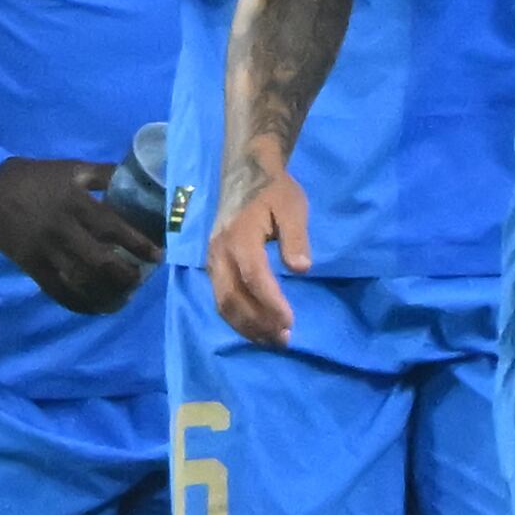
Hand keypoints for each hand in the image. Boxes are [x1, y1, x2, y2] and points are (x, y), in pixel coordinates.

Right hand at [0, 156, 160, 313]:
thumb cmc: (38, 177)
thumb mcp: (74, 168)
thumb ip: (107, 174)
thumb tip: (143, 178)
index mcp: (77, 204)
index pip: (115, 229)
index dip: (139, 245)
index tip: (158, 256)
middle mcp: (63, 230)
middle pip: (101, 262)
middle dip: (126, 276)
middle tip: (140, 280)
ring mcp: (45, 251)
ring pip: (81, 281)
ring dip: (106, 294)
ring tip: (124, 298)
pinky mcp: (30, 265)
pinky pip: (58, 291)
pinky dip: (79, 303)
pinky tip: (96, 307)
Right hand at [205, 137, 309, 346]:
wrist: (245, 173)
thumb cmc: (274, 190)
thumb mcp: (292, 206)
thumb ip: (296, 237)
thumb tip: (301, 268)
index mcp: (239, 236)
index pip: (253, 277)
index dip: (270, 302)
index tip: (290, 321)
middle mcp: (220, 252)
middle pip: (232, 297)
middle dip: (257, 323)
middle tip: (284, 340)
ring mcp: (213, 259)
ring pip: (222, 302)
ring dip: (246, 326)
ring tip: (272, 341)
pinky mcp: (213, 265)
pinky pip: (220, 297)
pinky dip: (236, 318)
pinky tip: (256, 328)